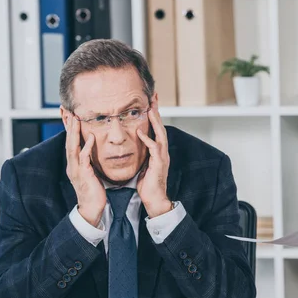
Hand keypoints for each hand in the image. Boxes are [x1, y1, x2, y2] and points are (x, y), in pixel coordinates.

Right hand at [65, 114, 105, 226]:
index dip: (69, 128)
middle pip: (68, 141)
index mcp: (74, 164)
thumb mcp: (90, 173)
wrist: (92, 208)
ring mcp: (76, 170)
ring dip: (74, 133)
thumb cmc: (93, 191)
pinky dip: (86, 148)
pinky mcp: (83, 175)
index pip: (70, 142)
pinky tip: (90, 138)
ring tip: (76, 119)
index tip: (69, 114)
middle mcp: (72, 165)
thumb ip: (88, 161)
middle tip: (68, 111)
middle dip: (68, 126)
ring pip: (72, 147)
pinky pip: (84, 159)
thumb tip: (91, 150)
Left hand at [136, 101, 171, 217]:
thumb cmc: (147, 185)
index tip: (150, 102)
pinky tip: (140, 132)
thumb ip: (142, 154)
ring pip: (160, 134)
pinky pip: (154, 148)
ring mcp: (162, 157)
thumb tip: (135, 145)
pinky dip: (147, 139)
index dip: (154, 116)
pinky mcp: (159, 164)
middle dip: (157, 112)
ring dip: (155, 121)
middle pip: (161, 127)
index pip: (157, 129)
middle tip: (153, 98)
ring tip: (150, 109)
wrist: (154, 199)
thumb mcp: (143, 165)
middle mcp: (162, 152)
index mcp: (158, 151)